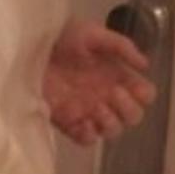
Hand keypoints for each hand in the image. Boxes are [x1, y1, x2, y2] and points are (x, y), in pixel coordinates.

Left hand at [42, 17, 157, 145]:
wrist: (29, 48)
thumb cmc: (61, 36)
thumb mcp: (94, 33)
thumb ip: (122, 46)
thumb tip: (145, 64)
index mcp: (116, 75)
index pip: (144, 95)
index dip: (144, 95)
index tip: (134, 87)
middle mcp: (106, 95)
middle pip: (133, 116)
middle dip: (129, 109)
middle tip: (113, 94)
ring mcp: (88, 110)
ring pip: (113, 131)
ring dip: (112, 123)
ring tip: (98, 107)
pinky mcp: (68, 121)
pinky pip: (86, 140)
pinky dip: (89, 136)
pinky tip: (84, 122)